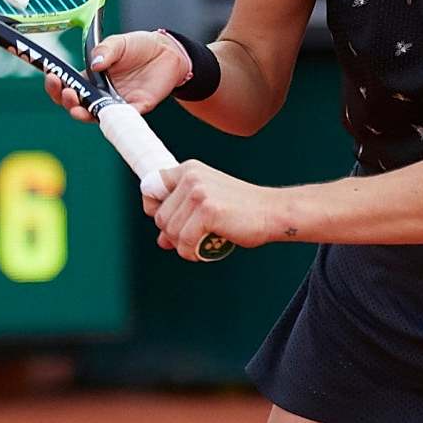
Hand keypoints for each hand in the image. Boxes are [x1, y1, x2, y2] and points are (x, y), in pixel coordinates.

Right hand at [43, 30, 189, 122]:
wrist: (168, 53)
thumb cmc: (140, 46)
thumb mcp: (120, 42)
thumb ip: (107, 50)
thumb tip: (95, 64)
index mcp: (92, 77)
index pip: (68, 85)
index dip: (56, 84)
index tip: (51, 76)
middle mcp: (101, 93)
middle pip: (76, 104)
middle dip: (65, 100)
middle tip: (66, 92)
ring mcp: (116, 102)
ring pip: (94, 115)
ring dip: (82, 113)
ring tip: (77, 107)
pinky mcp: (135, 108)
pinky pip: (121, 118)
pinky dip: (112, 117)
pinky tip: (106, 111)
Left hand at [148, 160, 281, 260]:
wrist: (272, 212)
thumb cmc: (242, 210)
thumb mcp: (208, 203)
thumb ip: (183, 216)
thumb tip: (162, 240)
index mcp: (189, 170)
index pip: (150, 187)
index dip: (154, 208)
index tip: (169, 220)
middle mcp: (191, 177)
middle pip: (159, 216)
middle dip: (172, 234)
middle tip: (193, 238)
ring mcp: (199, 193)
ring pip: (170, 231)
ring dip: (182, 246)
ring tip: (201, 244)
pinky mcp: (207, 211)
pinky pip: (184, 242)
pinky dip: (191, 253)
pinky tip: (204, 251)